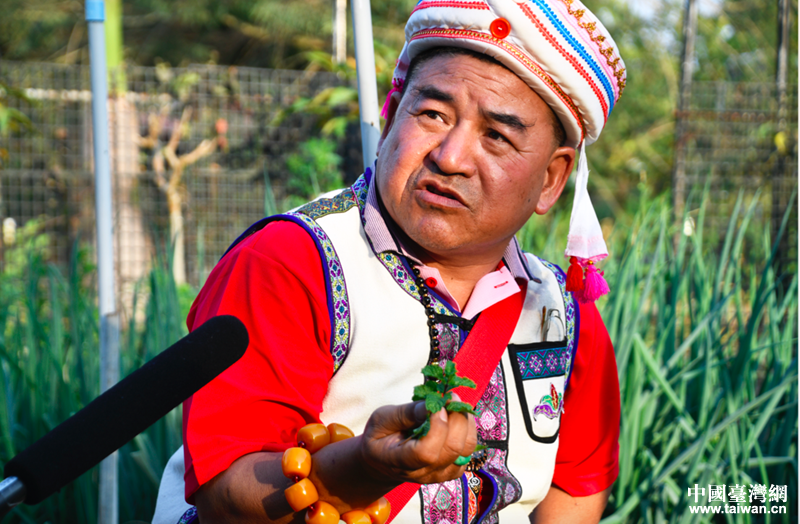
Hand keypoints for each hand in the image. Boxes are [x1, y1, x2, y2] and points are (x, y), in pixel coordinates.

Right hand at [358, 395, 477, 484]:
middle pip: (452, 448)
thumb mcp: (382, 419)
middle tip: (450, 396)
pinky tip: (456, 419)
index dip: (438, 428)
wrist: (382, 462)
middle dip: (457, 418)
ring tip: (454, 405)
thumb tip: (433, 404)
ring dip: (465, 422)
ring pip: (465, 449)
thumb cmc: (380, 437)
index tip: (437, 405)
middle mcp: (423, 473)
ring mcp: (439, 474)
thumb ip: (406, 413)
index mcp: (400, 461)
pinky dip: (468, 431)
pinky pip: (469, 451)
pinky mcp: (451, 471)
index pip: (427, 453)